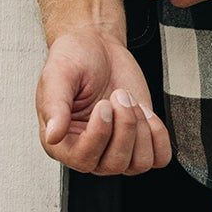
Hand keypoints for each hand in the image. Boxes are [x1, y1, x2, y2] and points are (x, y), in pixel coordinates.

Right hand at [34, 27, 170, 176]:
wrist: (97, 47)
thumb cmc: (74, 60)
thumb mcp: (57, 77)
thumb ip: (54, 107)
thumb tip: (53, 136)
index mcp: (62, 142)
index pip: (84, 159)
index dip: (100, 134)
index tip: (104, 105)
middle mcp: (89, 151)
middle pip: (115, 164)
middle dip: (124, 126)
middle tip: (119, 95)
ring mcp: (116, 147)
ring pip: (139, 163)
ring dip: (141, 128)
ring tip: (129, 101)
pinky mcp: (139, 140)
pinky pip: (158, 158)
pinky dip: (159, 136)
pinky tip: (145, 112)